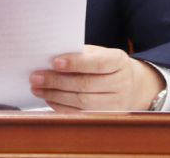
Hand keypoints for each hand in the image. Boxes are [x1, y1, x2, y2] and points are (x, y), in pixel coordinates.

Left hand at [30, 44, 164, 111]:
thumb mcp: (99, 52)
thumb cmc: (106, 63)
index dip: (75, 63)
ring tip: (37, 88)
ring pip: (82, 102)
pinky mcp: (106, 117)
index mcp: (118, 61)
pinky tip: (48, 98)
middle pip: (86, 85)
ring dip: (55, 96)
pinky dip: (62, 107)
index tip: (54, 62)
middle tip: (36, 77)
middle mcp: (120, 83)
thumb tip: (50, 56)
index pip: (97, 63)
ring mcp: (116, 103)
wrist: (134, 85)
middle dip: (57, 82)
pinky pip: (81, 114)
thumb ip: (80, 53)